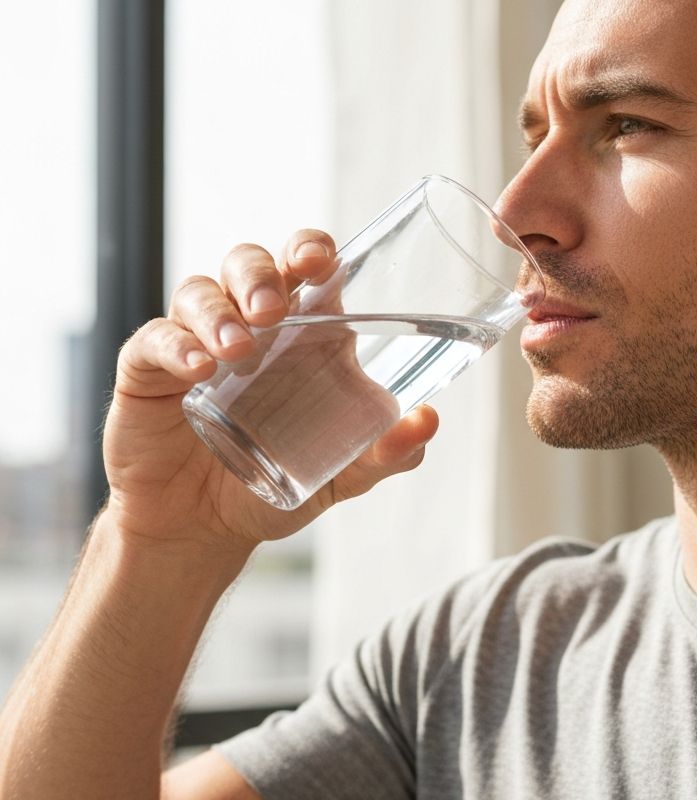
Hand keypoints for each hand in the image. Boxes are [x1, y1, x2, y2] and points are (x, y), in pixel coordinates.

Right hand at [102, 230, 438, 554]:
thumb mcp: (343, 474)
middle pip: (249, 265)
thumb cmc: (273, 485)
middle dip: (261, 274)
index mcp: (298, 336)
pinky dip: (177, 345)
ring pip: (200, 292)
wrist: (205, 530)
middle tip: (275, 309)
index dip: (310, 250)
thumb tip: (428, 420)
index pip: (302, 268)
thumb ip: (387, 452)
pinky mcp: (148, 371)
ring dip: (219, 310)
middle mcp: (246, 327)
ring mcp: (194, 344)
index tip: (320, 263)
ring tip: (239, 347)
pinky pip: (155, 339)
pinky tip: (198, 367)